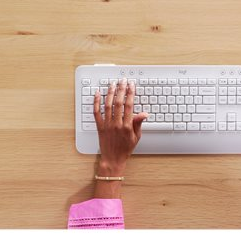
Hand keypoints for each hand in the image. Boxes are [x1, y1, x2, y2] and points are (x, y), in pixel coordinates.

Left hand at [92, 78, 147, 197]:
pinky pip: (96, 113)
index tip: (131, 85)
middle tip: (122, 80)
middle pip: (118, 102)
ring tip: (112, 84)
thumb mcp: (136, 137)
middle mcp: (116, 124)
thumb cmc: (125, 149)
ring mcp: (107, 125)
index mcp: (127, 126)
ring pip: (107, 105)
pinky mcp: (99, 127)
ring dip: (110, 93)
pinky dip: (96, 102)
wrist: (113, 159)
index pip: (129, 106)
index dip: (130, 93)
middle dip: (121, 89)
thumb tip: (144, 113)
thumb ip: (138, 123)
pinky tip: (97, 94)